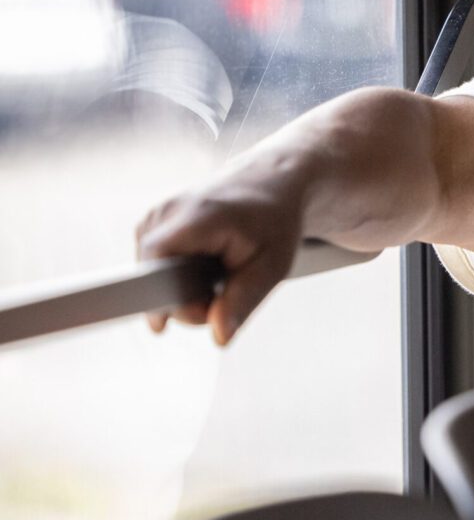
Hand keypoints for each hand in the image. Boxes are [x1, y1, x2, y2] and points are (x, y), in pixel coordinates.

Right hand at [135, 165, 306, 345]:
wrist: (273, 182)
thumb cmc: (275, 222)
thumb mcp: (273, 265)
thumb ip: (243, 301)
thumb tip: (219, 338)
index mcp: (196, 218)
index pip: (155, 268)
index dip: (164, 302)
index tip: (172, 324)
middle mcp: (168, 210)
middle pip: (153, 275)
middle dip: (184, 299)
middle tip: (223, 297)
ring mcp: (157, 212)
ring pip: (152, 270)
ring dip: (181, 284)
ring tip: (217, 272)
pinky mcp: (154, 219)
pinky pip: (155, 260)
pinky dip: (177, 270)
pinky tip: (202, 262)